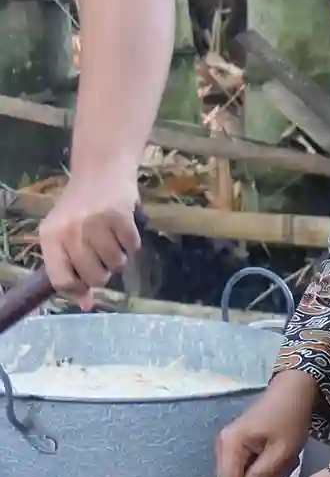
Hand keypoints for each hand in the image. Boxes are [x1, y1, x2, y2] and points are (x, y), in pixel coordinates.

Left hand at [38, 171, 140, 305]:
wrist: (101, 171)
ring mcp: (94, 224)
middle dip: (104, 272)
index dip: (78, 288)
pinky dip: (133, 243)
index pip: (61, 280)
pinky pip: (132, 248)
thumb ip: (73, 269)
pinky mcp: (119, 217)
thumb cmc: (82, 208)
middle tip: (103, 255)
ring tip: (113, 238)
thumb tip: (85, 305)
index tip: (87, 284)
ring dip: (120, 256)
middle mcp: (69, 231)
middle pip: (94, 277)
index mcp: (50, 236)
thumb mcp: (68, 236)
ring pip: (116, 265)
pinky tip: (124, 228)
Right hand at [212, 373, 320, 476]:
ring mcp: (230, 445)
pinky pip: (249, 467)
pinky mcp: (239, 445)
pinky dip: (265, 468)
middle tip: (282, 470)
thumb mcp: (281, 453)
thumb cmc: (290, 421)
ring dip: (265, 476)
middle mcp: (224, 445)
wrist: (293, 393)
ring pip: (243, 476)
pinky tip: (280, 456)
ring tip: (284, 460)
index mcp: (231, 445)